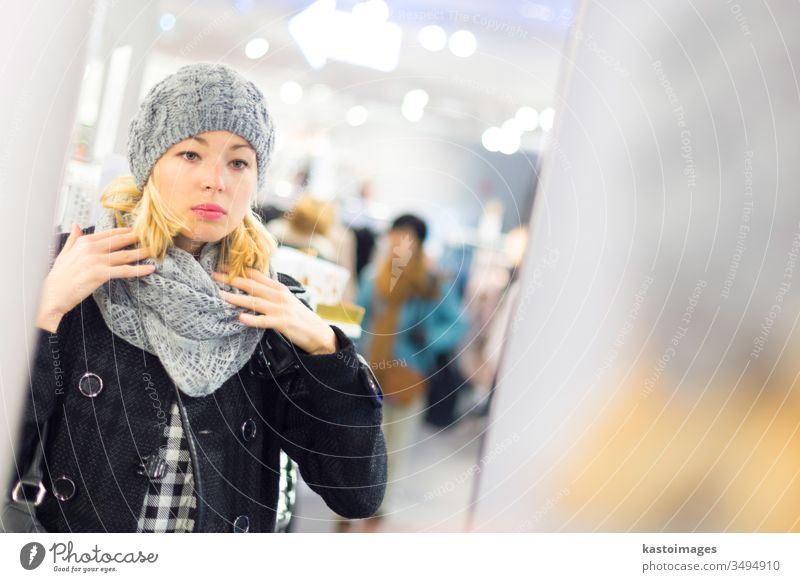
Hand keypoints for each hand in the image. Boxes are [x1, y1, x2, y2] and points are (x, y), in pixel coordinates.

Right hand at [36, 224, 154, 331]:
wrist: (51, 295)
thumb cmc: (59, 277)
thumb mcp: (64, 253)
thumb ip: (74, 239)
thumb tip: (77, 225)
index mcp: (84, 242)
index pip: (110, 233)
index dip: (126, 232)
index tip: (139, 230)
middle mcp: (91, 248)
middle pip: (120, 241)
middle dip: (138, 238)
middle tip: (155, 236)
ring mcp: (96, 261)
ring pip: (125, 255)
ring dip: (143, 252)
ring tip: (156, 251)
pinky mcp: (100, 274)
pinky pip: (124, 271)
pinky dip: (139, 270)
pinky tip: (150, 269)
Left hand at [212, 267, 337, 354]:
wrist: (318, 332)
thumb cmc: (299, 317)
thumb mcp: (286, 300)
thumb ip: (270, 293)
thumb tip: (251, 287)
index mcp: (278, 288)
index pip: (256, 275)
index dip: (238, 270)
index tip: (222, 266)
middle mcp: (279, 295)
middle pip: (252, 285)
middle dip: (232, 280)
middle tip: (214, 276)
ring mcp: (280, 309)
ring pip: (255, 301)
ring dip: (237, 298)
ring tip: (221, 296)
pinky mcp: (283, 323)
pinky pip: (264, 321)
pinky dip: (252, 319)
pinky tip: (240, 318)